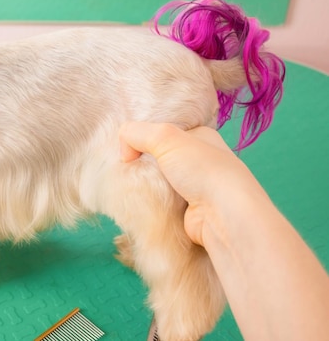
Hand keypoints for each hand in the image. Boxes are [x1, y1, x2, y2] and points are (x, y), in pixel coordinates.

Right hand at [118, 122, 261, 245]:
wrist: (224, 216)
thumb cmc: (202, 169)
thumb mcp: (165, 137)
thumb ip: (136, 133)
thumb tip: (124, 153)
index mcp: (202, 138)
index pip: (166, 132)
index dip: (145, 137)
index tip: (130, 147)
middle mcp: (202, 161)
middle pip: (161, 157)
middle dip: (144, 162)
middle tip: (129, 168)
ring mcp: (197, 187)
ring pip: (160, 181)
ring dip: (147, 184)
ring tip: (134, 186)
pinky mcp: (190, 211)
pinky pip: (163, 202)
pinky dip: (153, 202)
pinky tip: (144, 201)